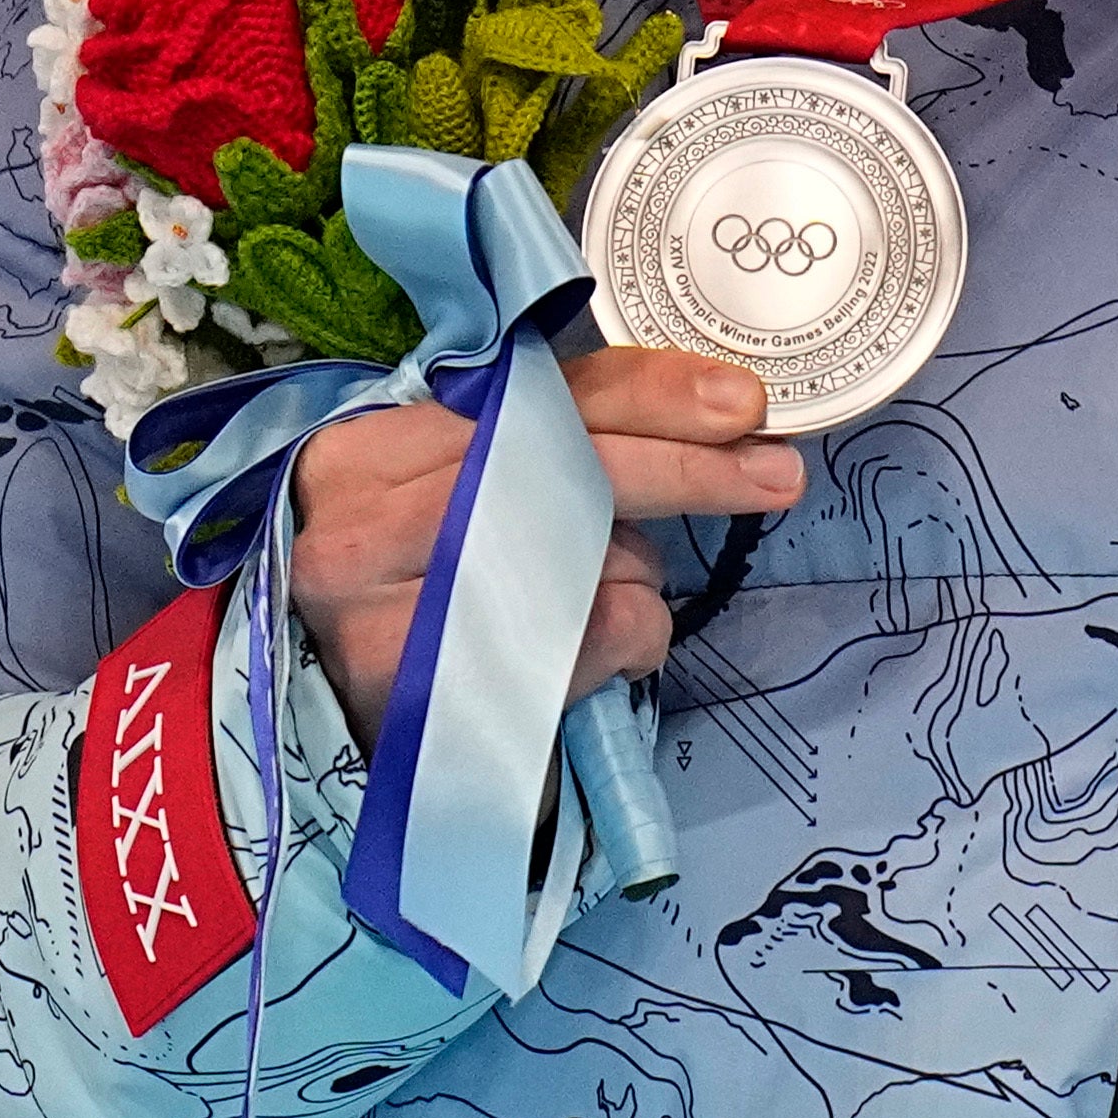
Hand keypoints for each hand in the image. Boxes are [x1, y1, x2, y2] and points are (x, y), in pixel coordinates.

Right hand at [290, 352, 793, 740]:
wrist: (342, 724)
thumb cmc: (418, 592)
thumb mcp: (459, 496)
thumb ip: (548, 443)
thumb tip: (712, 419)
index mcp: (364, 449)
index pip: (525, 399)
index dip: (645, 393)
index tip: (739, 402)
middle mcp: (359, 523)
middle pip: (561, 468)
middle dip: (688, 469)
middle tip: (775, 474)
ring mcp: (386, 610)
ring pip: (584, 552)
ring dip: (638, 571)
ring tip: (622, 589)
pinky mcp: (434, 689)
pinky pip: (593, 633)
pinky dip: (632, 637)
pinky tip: (612, 649)